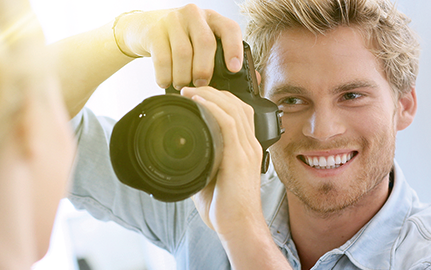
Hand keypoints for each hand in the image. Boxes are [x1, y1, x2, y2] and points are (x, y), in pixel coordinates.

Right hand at [114, 4, 242, 89]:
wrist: (147, 27)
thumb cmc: (183, 39)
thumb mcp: (204, 42)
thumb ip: (226, 58)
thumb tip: (255, 78)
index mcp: (213, 18)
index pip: (229, 28)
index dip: (233, 49)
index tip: (233, 69)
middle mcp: (194, 15)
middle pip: (205, 43)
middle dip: (204, 69)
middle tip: (201, 84)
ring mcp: (173, 20)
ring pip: (183, 53)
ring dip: (183, 76)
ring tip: (182, 85)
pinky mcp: (154, 31)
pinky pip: (162, 58)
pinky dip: (165, 76)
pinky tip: (166, 82)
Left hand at [179, 86, 262, 235]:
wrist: (239, 226)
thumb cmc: (227, 208)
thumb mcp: (211, 179)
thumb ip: (201, 163)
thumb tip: (180, 158)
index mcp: (247, 149)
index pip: (241, 112)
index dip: (221, 99)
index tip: (199, 94)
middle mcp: (250, 145)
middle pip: (238, 104)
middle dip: (214, 91)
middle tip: (191, 87)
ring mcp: (247, 149)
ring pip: (233, 108)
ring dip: (210, 94)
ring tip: (189, 90)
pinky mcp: (240, 156)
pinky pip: (229, 122)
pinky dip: (212, 106)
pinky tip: (197, 100)